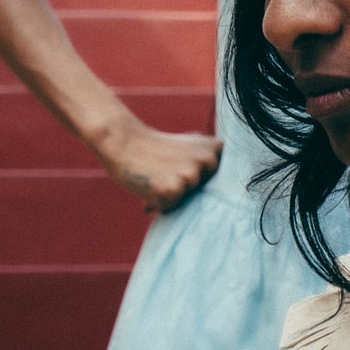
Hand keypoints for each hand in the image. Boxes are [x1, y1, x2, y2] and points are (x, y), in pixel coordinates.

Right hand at [98, 121, 222, 212]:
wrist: (124, 142)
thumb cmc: (158, 148)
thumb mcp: (190, 146)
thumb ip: (208, 163)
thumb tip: (224, 197)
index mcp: (214, 148)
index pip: (224, 181)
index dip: (205, 181)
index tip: (187, 170)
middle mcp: (207, 161)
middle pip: (207, 194)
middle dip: (189, 190)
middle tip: (168, 171)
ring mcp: (190, 176)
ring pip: (188, 200)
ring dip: (173, 196)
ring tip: (158, 177)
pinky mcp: (173, 190)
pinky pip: (171, 207)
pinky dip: (159, 202)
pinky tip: (150, 185)